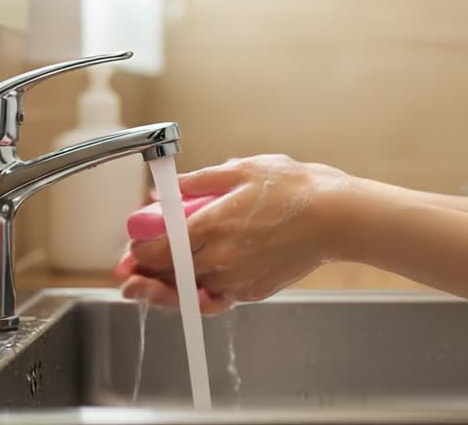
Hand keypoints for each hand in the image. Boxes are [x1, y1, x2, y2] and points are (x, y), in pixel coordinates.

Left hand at [123, 154, 349, 312]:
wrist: (337, 217)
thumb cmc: (295, 187)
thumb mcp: (241, 170)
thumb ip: (196, 183)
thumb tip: (162, 192)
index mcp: (211, 225)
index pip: (157, 249)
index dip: (138, 251)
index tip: (131, 246)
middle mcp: (220, 258)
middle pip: (167, 275)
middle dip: (145, 272)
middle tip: (130, 269)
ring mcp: (237, 279)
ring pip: (189, 292)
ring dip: (169, 286)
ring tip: (152, 283)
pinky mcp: (254, 292)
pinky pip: (217, 297)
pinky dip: (201, 293)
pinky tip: (194, 285)